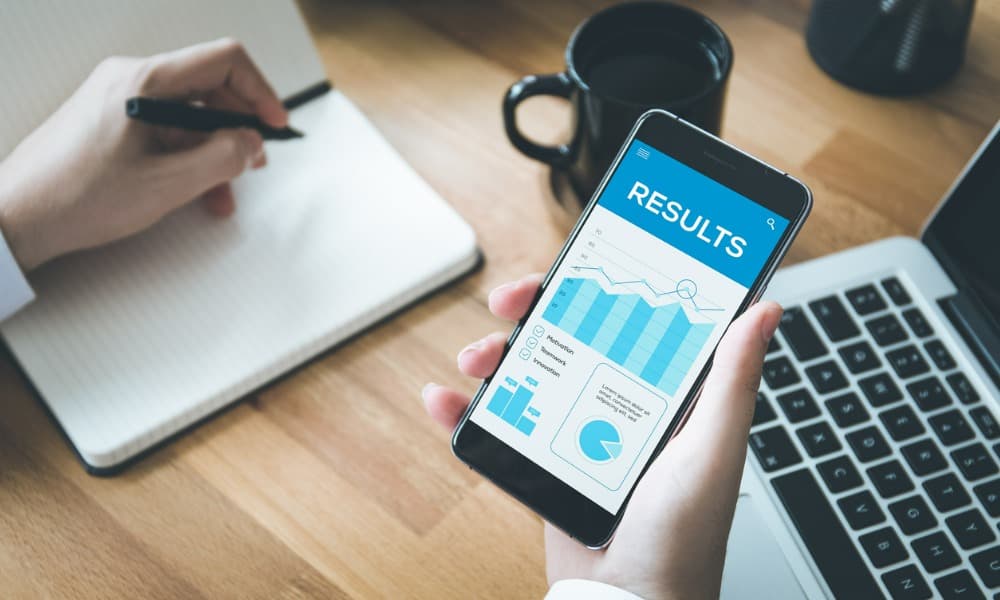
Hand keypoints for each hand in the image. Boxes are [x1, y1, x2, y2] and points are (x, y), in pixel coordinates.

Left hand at [0, 38, 287, 269]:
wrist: (18, 216)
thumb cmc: (76, 198)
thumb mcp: (167, 185)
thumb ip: (221, 158)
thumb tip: (250, 142)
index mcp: (143, 82)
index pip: (223, 61)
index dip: (260, 91)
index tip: (275, 123)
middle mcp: (131, 80)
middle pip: (209, 88)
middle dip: (239, 127)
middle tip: (254, 162)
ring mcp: (121, 98)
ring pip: (190, 114)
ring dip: (215, 150)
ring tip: (223, 190)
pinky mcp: (114, 119)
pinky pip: (167, 128)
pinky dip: (188, 155)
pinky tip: (195, 190)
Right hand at [423, 274, 781, 599]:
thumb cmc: (683, 539)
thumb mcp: (711, 451)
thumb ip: (731, 381)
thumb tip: (766, 310)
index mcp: (663, 392)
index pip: (630, 317)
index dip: (600, 284)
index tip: (575, 266)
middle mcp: (619, 403)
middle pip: (569, 334)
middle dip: (534, 308)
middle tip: (509, 301)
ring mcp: (577, 431)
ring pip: (530, 371)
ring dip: (494, 354)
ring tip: (475, 359)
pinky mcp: (545, 462)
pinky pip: (501, 426)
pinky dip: (465, 411)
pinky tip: (444, 400)